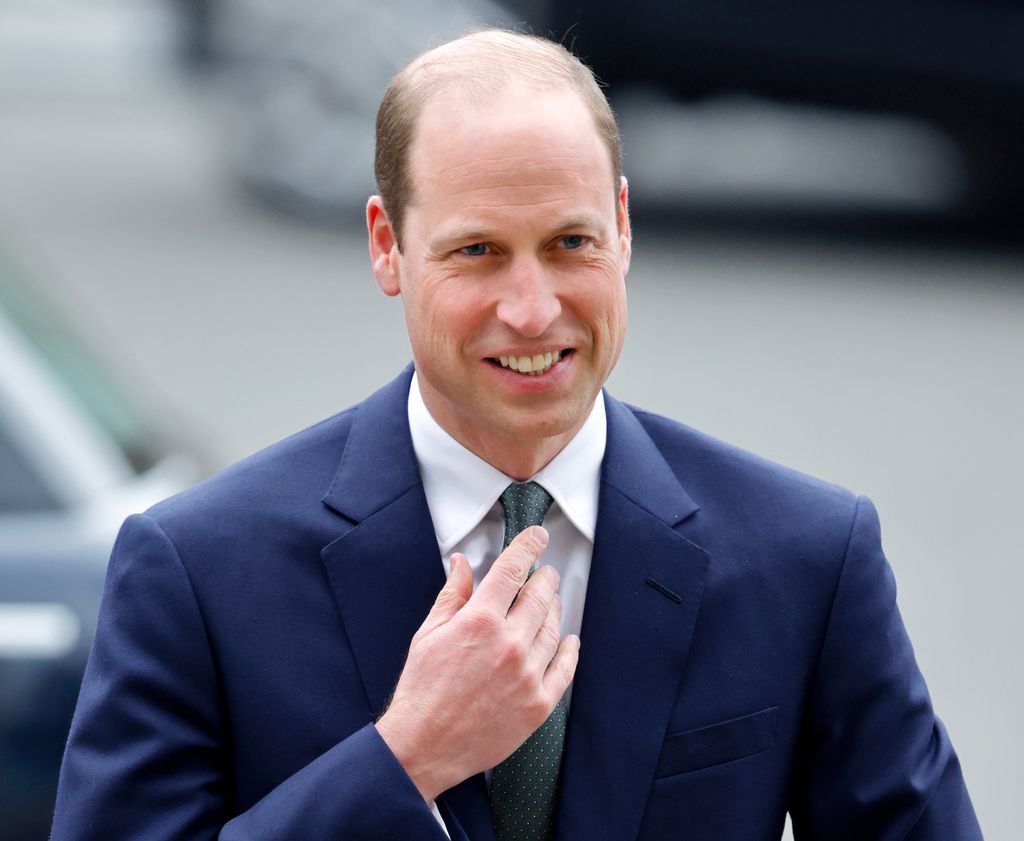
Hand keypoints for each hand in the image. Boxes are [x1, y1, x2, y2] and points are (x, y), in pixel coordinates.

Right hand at [375, 526, 579, 802]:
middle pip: (540, 595)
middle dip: (544, 578)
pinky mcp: (538, 703)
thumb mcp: (429, 633)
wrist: (425, 746)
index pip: (513, 569)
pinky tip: (568, 641)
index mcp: (479, 621)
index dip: (528, 546)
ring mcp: (527, 674)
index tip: (537, 536)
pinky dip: (569, 650)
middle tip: (545, 573)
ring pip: (553, 628)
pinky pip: (564, 669)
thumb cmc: (422, 690)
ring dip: (554, 609)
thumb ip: (453, 594)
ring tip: (551, 602)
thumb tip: (463, 563)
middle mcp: (509, 644)